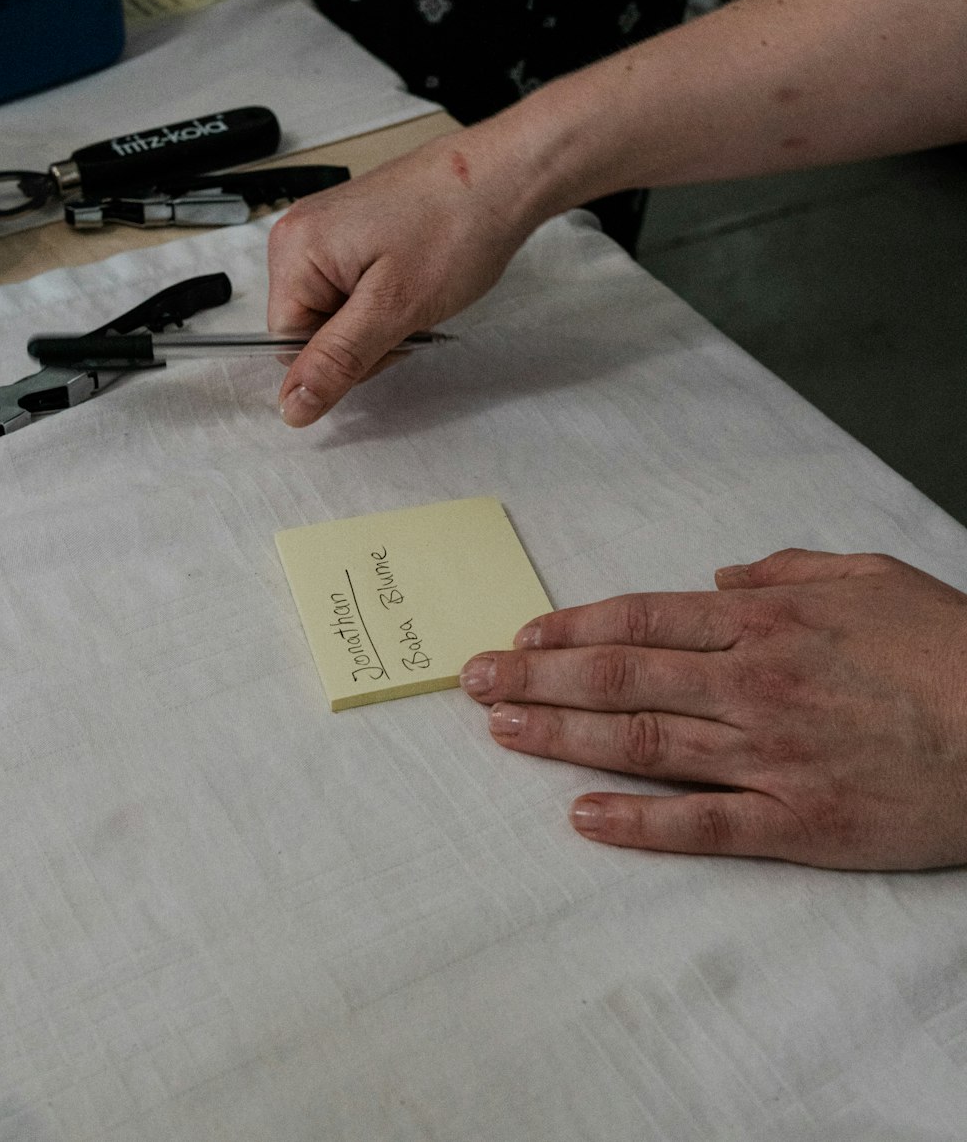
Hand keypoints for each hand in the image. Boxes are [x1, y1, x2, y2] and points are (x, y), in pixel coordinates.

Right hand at [267, 125, 538, 426]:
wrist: (503, 178)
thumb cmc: (455, 228)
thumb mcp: (393, 311)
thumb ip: (336, 362)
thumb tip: (291, 406)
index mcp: (294, 251)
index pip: (286, 344)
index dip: (339, 358)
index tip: (384, 337)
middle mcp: (299, 235)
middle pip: (309, 329)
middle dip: (360, 338)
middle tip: (406, 312)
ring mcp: (327, 231)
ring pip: (336, 314)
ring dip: (377, 320)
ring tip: (415, 290)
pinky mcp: (353, 233)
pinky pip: (354, 290)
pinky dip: (385, 299)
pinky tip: (414, 281)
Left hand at [459, 549, 966, 869]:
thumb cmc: (950, 646)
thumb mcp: (872, 577)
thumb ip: (788, 570)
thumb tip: (719, 579)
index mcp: (765, 621)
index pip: (640, 619)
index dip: (570, 628)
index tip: (521, 636)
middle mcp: (751, 682)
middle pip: (620, 676)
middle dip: (537, 677)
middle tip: (473, 681)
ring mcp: (769, 753)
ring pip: (642, 741)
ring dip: (562, 735)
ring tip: (501, 731)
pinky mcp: (797, 821)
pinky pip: (702, 823)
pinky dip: (637, 821)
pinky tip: (582, 816)